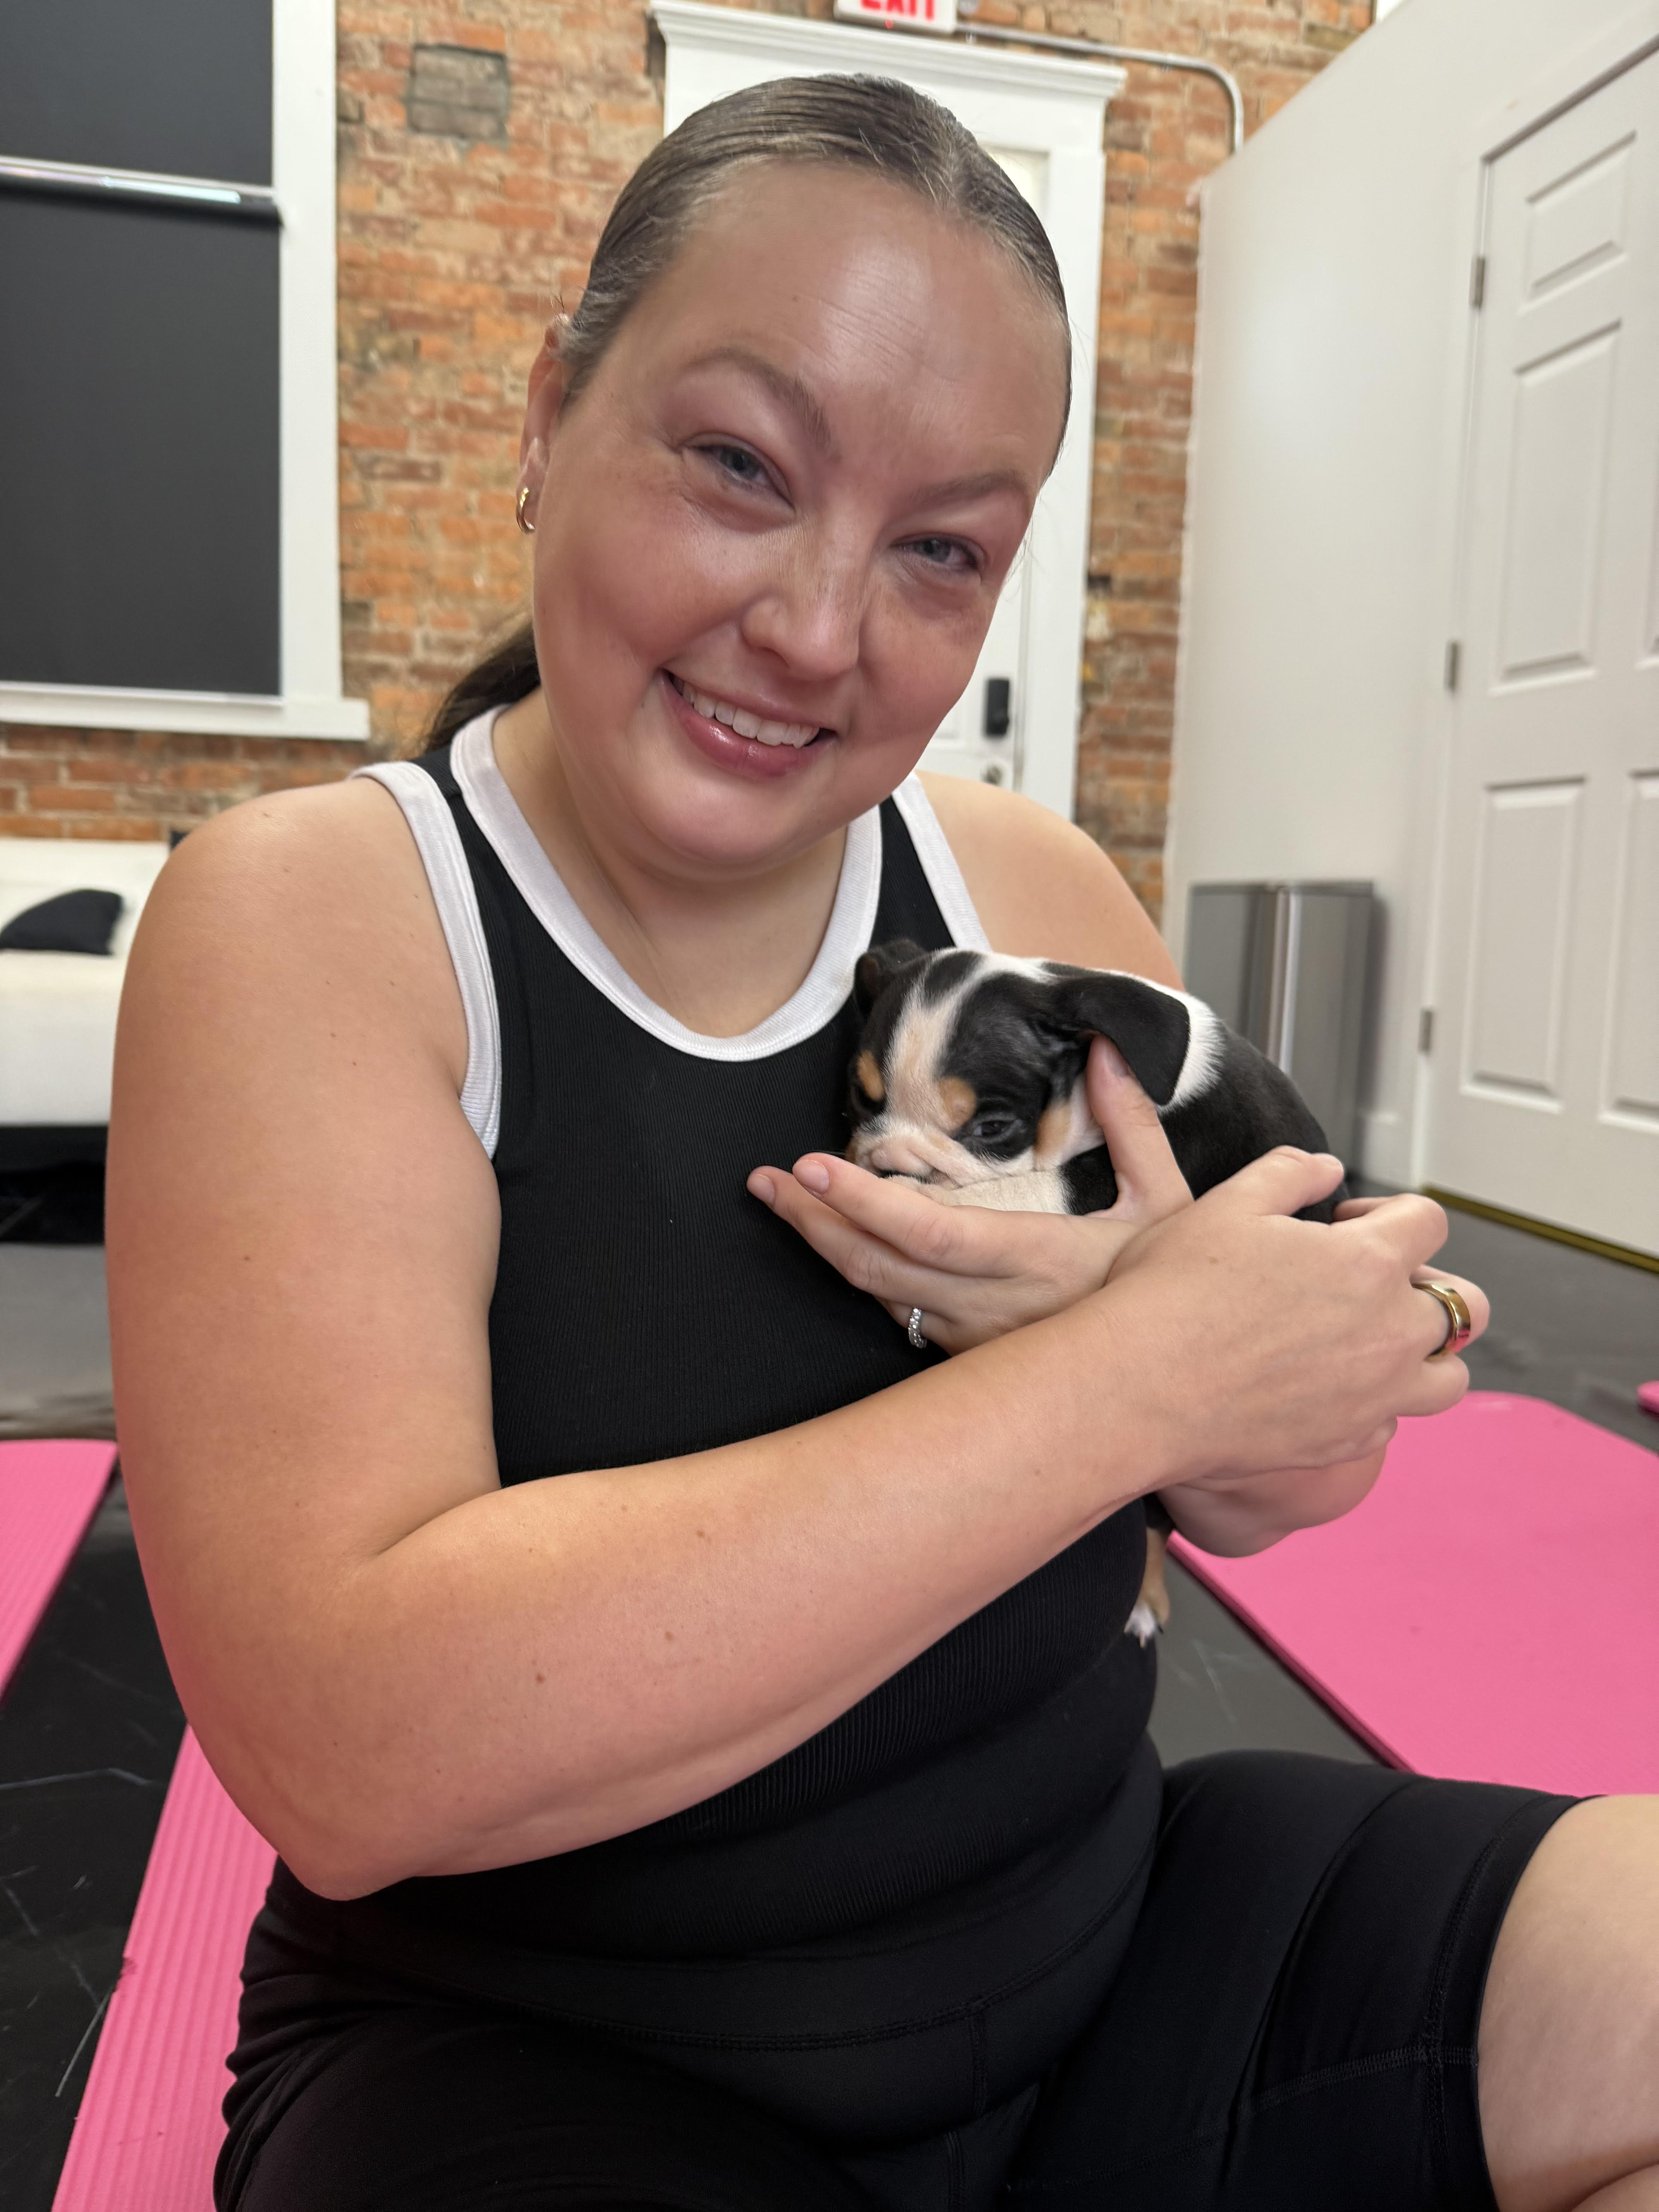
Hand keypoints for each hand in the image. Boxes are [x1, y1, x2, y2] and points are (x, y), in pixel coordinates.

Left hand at [747, 1038, 1193, 1352]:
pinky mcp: (964, 1360)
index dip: (862, 1205)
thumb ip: (1132, 1124)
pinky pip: (898, 1313)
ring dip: (823, 1245)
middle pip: (878, 1268)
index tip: (810, 1167)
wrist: (1176, 1384)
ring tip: (779, 1199)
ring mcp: (973, 1342)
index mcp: (1037, 1261)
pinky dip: (861, 1274)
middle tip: (766, 1180)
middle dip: (812, 1221)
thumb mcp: (1171, 1204)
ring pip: (878, 1295)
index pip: (929, 1235)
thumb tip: (1107, 1047)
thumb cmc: (1172, 1291)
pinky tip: (834, 1240)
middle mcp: (993, 1309)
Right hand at [1101, 1154, 1489, 1501]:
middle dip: (1428, 1283)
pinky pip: (1390, 1423)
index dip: (1390, 1212)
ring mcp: (1375, 1396)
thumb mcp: (1225, 1205)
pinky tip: (1324, 1388)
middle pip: (1465, 1304)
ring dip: (1423, 1355)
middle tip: (1370, 1283)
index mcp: (1367, 1263)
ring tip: (1370, 1344)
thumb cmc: (1171, 1295)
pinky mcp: (1346, 1442)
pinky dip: (1373, 1404)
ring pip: (1448, 1377)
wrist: (1136, 1390)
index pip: (1429, 1221)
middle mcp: (1389, 1333)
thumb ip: (1288, 1174)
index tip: (1346, 1223)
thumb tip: (1327, 1169)